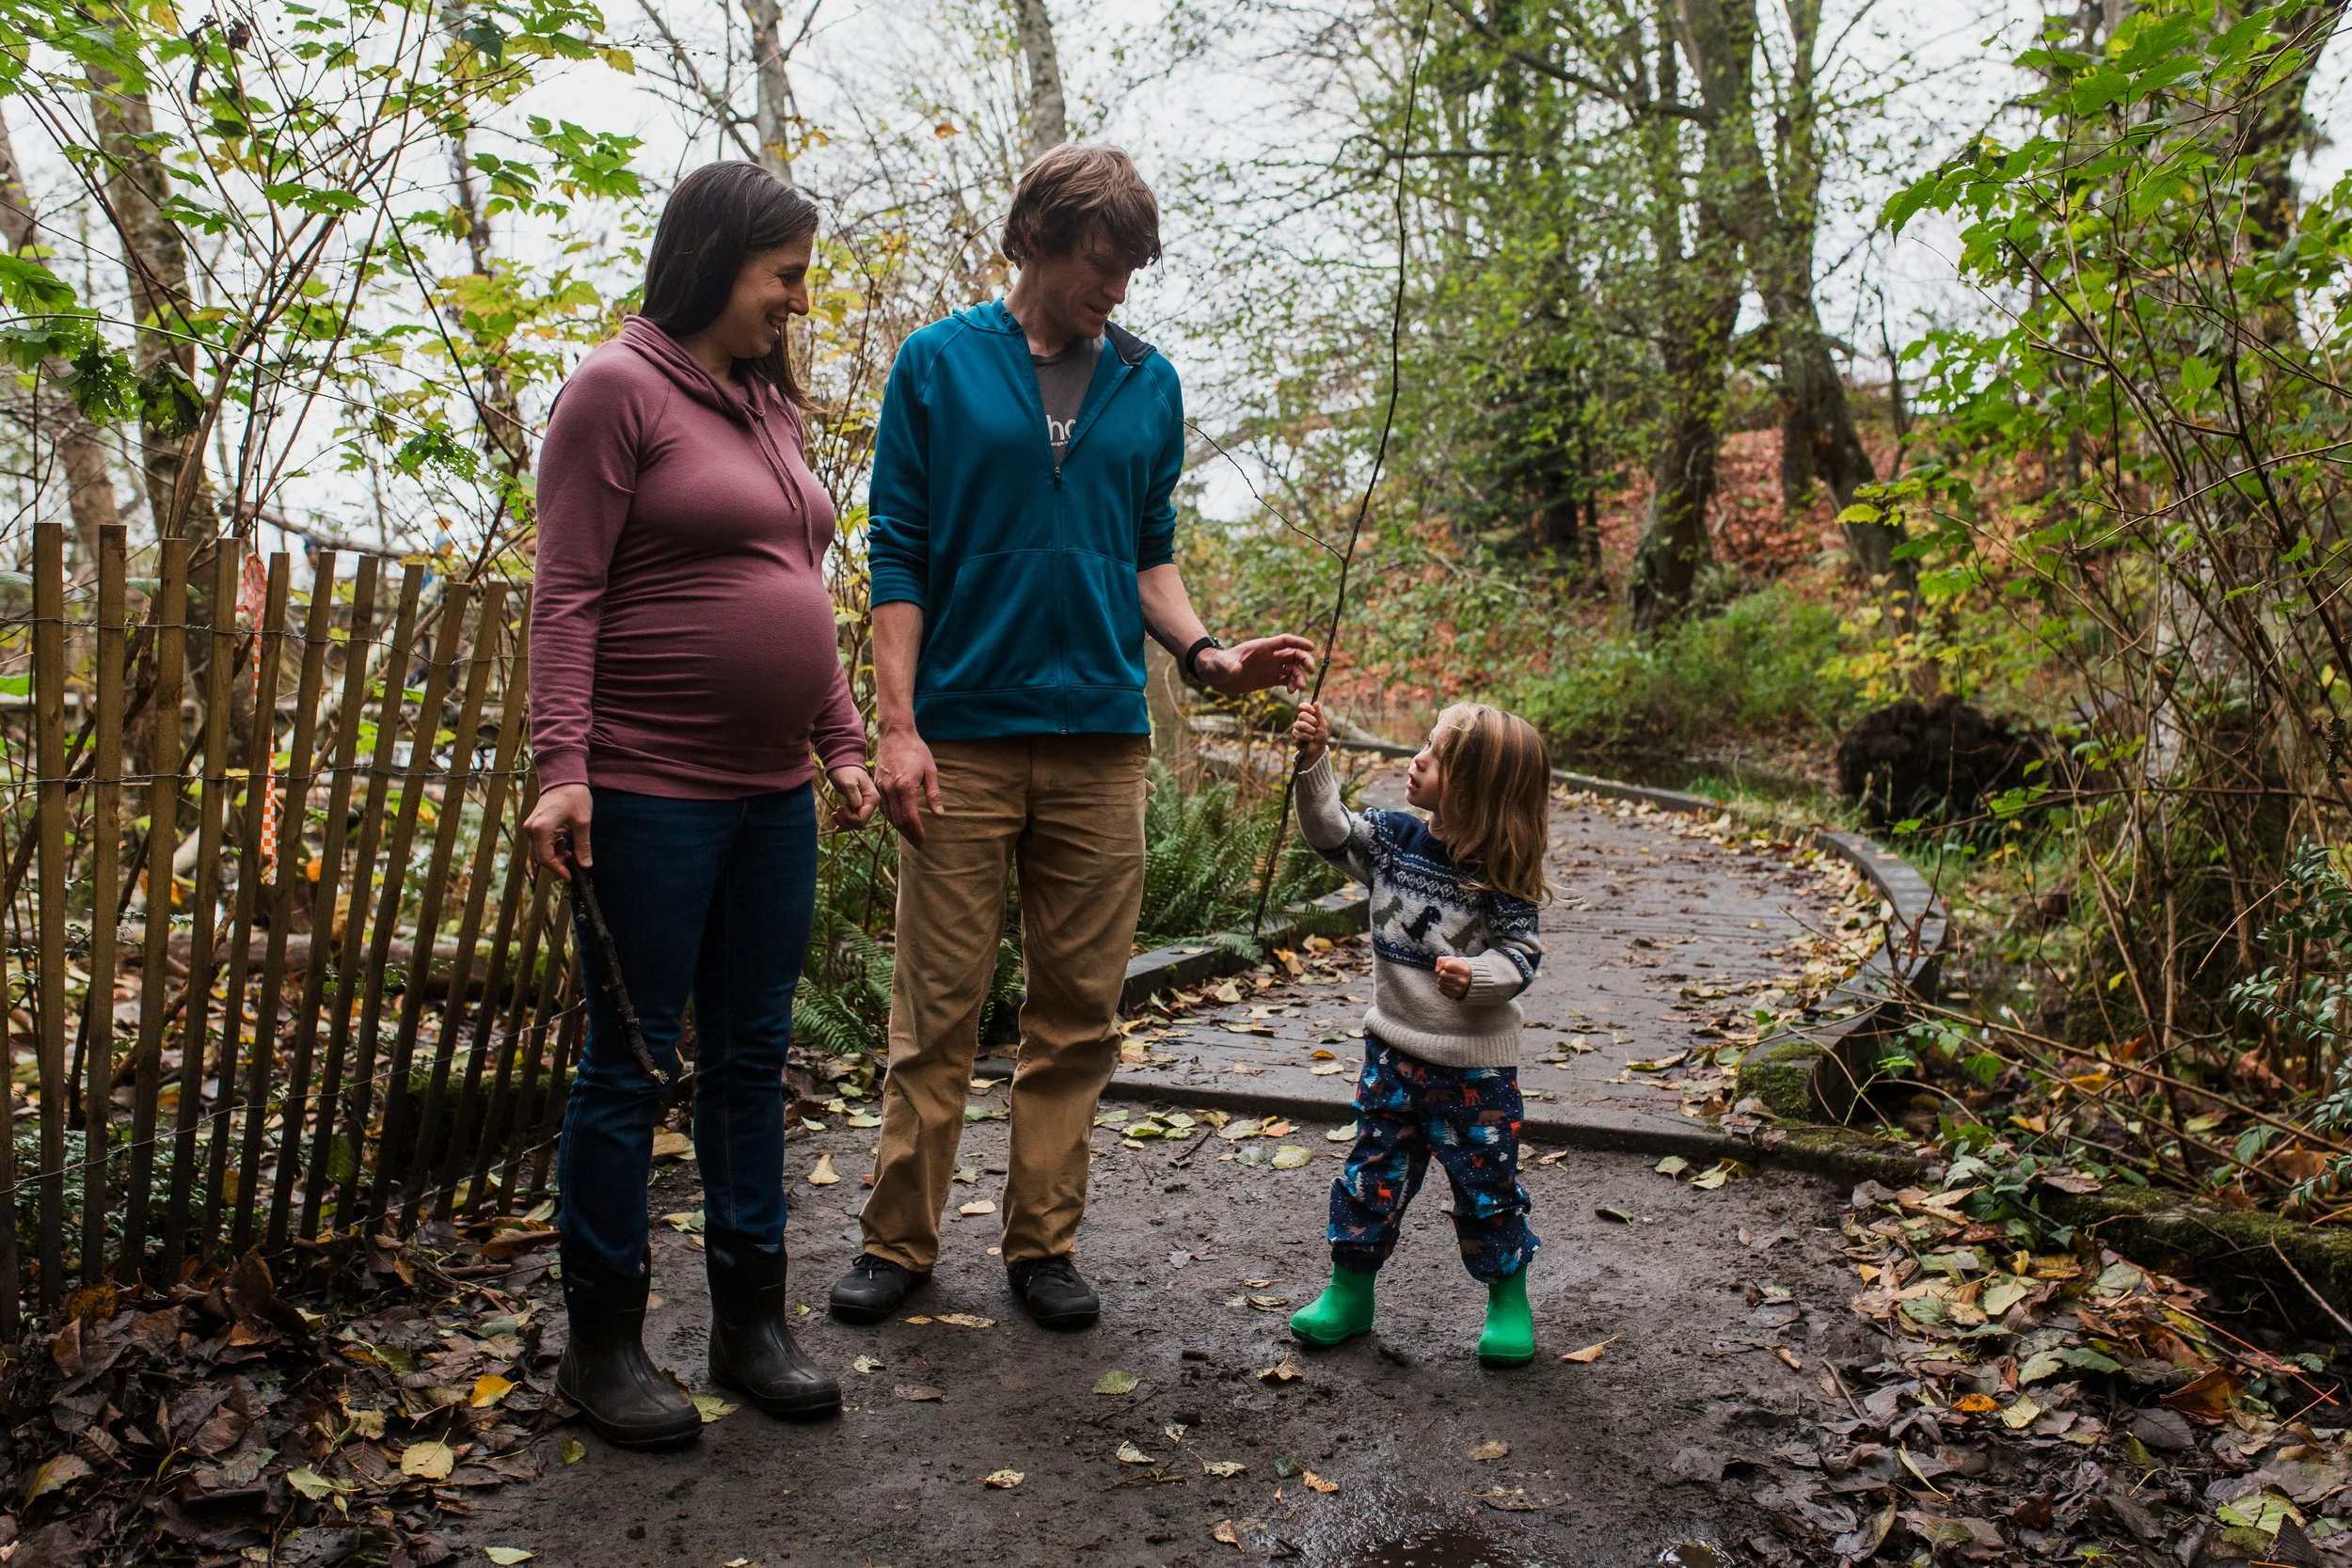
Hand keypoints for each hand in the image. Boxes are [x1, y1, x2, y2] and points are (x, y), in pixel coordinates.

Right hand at [525, 782, 592, 880]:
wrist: (564, 778)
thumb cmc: (574, 797)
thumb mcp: (583, 823)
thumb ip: (583, 846)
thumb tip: (585, 865)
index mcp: (541, 829)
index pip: (545, 859)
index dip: (558, 870)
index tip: (571, 876)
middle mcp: (530, 829)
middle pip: (540, 858)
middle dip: (556, 864)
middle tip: (573, 864)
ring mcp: (530, 826)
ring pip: (538, 852)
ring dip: (553, 856)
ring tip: (570, 850)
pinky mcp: (533, 825)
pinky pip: (538, 843)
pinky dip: (550, 848)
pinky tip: (563, 842)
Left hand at [826, 764, 880, 829]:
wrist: (843, 762)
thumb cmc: (845, 771)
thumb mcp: (848, 783)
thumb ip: (853, 796)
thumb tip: (856, 808)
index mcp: (872, 799)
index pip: (862, 820)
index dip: (849, 818)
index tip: (840, 807)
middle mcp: (871, 804)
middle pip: (859, 825)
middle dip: (845, 821)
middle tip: (837, 810)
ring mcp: (866, 805)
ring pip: (855, 824)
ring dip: (843, 822)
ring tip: (834, 813)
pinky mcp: (859, 806)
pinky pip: (853, 820)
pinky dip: (844, 823)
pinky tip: (835, 821)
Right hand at [876, 726, 943, 845]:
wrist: (895, 735)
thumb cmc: (916, 751)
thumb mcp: (931, 771)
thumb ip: (934, 794)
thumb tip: (940, 814)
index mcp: (905, 787)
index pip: (909, 817)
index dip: (916, 832)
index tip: (923, 841)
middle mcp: (890, 789)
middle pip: (898, 820)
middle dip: (909, 834)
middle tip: (918, 844)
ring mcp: (881, 787)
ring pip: (888, 815)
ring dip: (899, 828)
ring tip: (910, 836)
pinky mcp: (877, 784)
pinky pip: (883, 807)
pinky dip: (891, 817)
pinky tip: (899, 821)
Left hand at [1201, 633, 1314, 694]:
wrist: (1215, 676)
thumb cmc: (1216, 666)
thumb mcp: (1221, 665)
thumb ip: (1228, 665)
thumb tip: (1235, 670)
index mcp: (1261, 647)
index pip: (1285, 641)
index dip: (1299, 642)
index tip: (1311, 647)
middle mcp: (1269, 656)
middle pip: (1293, 654)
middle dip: (1304, 661)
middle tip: (1310, 671)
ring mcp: (1269, 668)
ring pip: (1292, 669)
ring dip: (1299, 677)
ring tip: (1299, 688)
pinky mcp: (1268, 680)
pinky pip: (1285, 680)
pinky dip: (1292, 685)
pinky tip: (1292, 692)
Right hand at [1291, 701, 1328, 766]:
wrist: (1318, 749)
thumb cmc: (1321, 736)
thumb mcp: (1322, 724)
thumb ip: (1319, 714)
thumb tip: (1316, 703)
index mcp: (1307, 716)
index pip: (1302, 707)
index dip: (1306, 707)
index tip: (1313, 711)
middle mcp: (1300, 721)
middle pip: (1301, 715)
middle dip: (1312, 721)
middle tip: (1316, 726)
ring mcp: (1296, 728)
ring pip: (1300, 724)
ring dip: (1310, 730)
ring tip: (1314, 734)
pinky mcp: (1295, 736)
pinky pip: (1299, 734)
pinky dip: (1308, 737)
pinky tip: (1310, 739)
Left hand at [1434, 956, 1472, 999]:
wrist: (1467, 979)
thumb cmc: (1457, 967)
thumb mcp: (1451, 959)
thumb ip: (1441, 960)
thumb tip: (1437, 971)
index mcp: (1464, 970)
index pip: (1447, 965)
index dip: (1446, 964)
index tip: (1452, 966)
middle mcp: (1463, 981)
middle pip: (1442, 974)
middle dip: (1443, 972)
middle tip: (1448, 973)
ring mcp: (1459, 989)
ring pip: (1440, 982)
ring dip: (1442, 979)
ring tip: (1448, 978)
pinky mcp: (1454, 995)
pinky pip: (1440, 989)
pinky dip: (1442, 985)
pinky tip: (1448, 984)